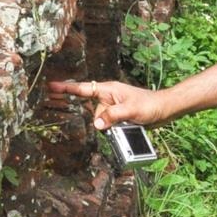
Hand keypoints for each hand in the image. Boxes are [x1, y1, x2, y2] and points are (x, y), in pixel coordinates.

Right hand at [48, 78, 170, 130]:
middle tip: (119, 121)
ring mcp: (114, 108)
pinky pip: (110, 125)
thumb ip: (112, 116)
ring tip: (127, 125)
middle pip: (93, 112)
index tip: (51, 87)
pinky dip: (114, 129)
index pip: (83, 88)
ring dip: (110, 127)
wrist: (164, 109)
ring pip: (101, 121)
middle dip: (101, 120)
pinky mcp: (119, 117)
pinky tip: (125, 129)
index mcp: (109, 90)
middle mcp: (109, 98)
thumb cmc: (150, 105)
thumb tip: (97, 124)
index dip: (66, 88)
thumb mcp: (130, 110)